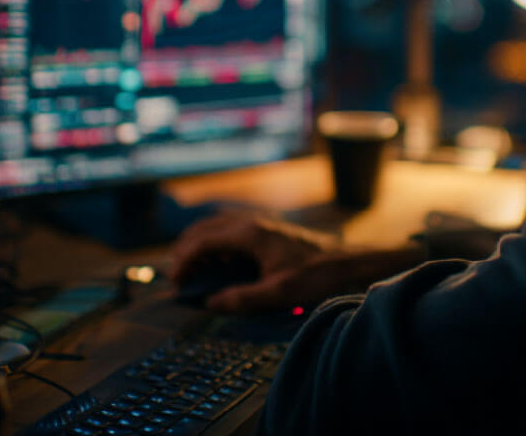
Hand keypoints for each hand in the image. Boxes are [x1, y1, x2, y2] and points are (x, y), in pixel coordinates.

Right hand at [169, 211, 424, 312]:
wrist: (349, 262)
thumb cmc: (317, 275)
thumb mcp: (278, 293)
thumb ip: (242, 298)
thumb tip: (210, 303)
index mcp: (249, 233)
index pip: (202, 241)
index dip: (183, 260)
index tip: (175, 281)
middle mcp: (252, 222)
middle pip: (205, 228)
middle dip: (186, 249)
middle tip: (176, 274)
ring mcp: (261, 223)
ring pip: (218, 226)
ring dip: (201, 243)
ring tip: (192, 266)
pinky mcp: (269, 230)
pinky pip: (233, 229)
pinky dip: (218, 242)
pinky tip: (223, 262)